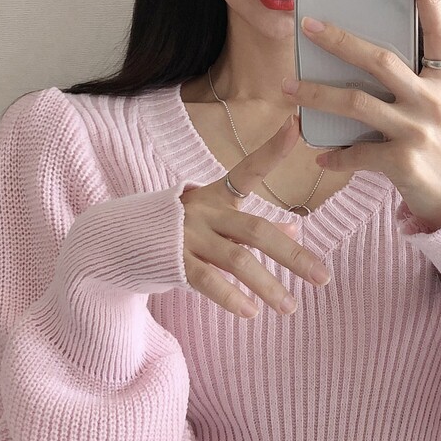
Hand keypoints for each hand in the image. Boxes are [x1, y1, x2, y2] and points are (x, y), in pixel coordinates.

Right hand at [179, 114, 331, 318]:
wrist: (116, 243)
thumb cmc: (176, 233)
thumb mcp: (215, 224)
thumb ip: (251, 228)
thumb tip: (294, 230)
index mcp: (216, 197)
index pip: (248, 170)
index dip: (272, 149)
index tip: (296, 127)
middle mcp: (205, 212)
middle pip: (257, 231)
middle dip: (293, 256)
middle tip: (323, 277)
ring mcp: (189, 237)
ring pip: (237, 260)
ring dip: (268, 286)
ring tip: (290, 307)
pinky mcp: (174, 261)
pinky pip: (207, 281)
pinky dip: (231, 297)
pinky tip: (250, 313)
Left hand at [282, 0, 440, 231]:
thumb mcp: (440, 112)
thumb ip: (412, 89)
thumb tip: (361, 72)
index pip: (439, 34)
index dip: (429, 1)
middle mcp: (431, 103)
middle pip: (380, 61)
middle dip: (340, 42)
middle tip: (308, 27)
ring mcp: (417, 132)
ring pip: (356, 104)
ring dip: (316, 95)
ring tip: (290, 90)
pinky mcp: (402, 163)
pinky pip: (357, 153)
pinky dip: (335, 155)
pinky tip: (320, 155)